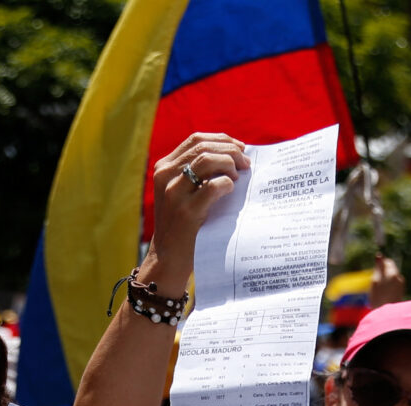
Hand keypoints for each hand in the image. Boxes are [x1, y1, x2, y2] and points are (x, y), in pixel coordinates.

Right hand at [143, 133, 249, 293]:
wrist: (168, 259)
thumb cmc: (183, 226)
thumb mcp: (182, 194)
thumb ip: (197, 174)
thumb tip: (233, 155)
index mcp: (164, 168)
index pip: (196, 140)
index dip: (221, 140)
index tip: (240, 148)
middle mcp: (165, 176)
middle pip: (203, 146)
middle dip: (230, 150)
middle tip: (246, 164)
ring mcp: (174, 193)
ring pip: (207, 160)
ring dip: (229, 163)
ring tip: (239, 176)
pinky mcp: (186, 211)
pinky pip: (213, 186)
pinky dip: (227, 183)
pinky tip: (231, 190)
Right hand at [369, 253, 404, 307]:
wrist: (388, 316)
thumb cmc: (378, 298)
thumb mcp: (375, 281)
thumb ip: (378, 267)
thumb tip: (379, 255)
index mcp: (392, 274)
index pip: (387, 262)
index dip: (380, 265)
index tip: (375, 272)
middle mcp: (398, 278)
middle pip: (390, 270)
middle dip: (383, 274)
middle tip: (376, 284)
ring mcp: (401, 286)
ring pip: (392, 278)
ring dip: (386, 281)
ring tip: (380, 292)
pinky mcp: (401, 292)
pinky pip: (394, 286)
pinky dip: (389, 288)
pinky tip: (384, 296)